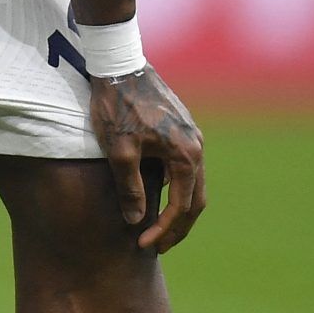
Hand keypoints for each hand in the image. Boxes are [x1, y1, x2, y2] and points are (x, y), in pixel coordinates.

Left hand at [88, 68, 206, 252]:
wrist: (120, 65)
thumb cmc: (117, 106)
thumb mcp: (119, 150)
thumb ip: (129, 187)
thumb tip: (136, 220)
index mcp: (185, 153)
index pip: (181, 206)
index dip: (163, 230)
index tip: (145, 245)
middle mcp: (197, 145)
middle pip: (196, 200)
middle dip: (178, 227)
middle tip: (158, 248)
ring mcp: (193, 136)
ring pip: (194, 184)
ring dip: (180, 210)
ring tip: (160, 229)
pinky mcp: (183, 129)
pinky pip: (188, 168)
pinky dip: (178, 190)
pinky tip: (159, 198)